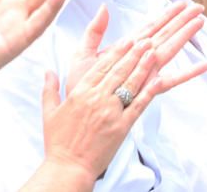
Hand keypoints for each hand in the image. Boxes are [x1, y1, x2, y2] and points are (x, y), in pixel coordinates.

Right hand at [31, 8, 206, 189]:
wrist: (68, 167)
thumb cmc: (57, 141)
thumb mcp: (49, 112)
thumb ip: (50, 88)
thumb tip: (48, 70)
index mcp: (80, 92)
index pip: (101, 66)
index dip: (116, 51)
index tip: (126, 40)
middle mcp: (96, 98)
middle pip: (118, 70)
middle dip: (133, 53)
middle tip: (145, 39)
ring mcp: (110, 112)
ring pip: (129, 83)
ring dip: (143, 65)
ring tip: (153, 51)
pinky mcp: (121, 127)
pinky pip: (138, 105)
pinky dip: (149, 91)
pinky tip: (158, 78)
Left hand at [65, 2, 206, 95]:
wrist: (77, 111)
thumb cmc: (80, 85)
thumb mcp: (83, 54)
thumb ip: (94, 31)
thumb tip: (104, 6)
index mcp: (127, 49)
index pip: (150, 27)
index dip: (165, 15)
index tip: (180, 3)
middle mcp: (140, 59)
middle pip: (165, 35)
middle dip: (181, 21)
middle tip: (199, 8)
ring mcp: (145, 73)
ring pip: (169, 50)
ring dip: (185, 37)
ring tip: (200, 23)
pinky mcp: (147, 89)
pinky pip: (170, 81)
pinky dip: (187, 73)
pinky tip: (203, 66)